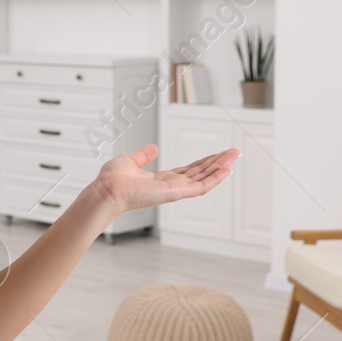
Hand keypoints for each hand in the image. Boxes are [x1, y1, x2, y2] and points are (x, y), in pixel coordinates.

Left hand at [93, 144, 238, 214]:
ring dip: (221, 168)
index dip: (204, 162)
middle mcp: (171, 186)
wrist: (107, 189)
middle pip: (201, 173)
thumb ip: (143, 155)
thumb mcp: (130, 161)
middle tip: (234, 153)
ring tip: (235, 156)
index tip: (218, 154)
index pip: (189, 170)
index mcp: (162, 179)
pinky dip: (215, 178)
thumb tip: (153, 148)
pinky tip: (227, 169)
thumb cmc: (113, 180)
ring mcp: (175, 190)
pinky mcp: (176, 192)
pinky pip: (201, 186)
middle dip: (218, 163)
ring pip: (205, 179)